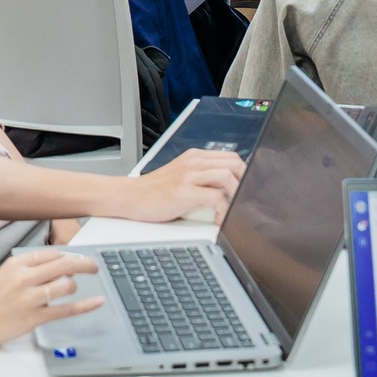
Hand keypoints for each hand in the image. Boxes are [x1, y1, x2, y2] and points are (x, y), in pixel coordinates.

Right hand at [0, 249, 102, 353]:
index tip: (76, 259)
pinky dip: (85, 306)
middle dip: (85, 264)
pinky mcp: (35, 317)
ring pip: (66, 285)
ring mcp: (29, 298)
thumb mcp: (5, 275)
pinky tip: (97, 302)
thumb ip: (30, 268)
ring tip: (70, 290)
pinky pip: (66, 309)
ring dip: (74, 286)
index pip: (51, 253)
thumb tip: (61, 265)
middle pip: (63, 264)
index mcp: (15, 264)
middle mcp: (23, 278)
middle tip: (93, 267)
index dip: (68, 255)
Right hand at [124, 149, 246, 223]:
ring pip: (228, 176)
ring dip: (236, 194)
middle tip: (244, 200)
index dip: (245, 173)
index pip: (232, 157)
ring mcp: (189, 175)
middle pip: (235, 163)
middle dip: (245, 182)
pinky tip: (218, 219)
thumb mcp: (180, 175)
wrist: (128, 196)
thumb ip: (200, 175)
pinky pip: (216, 197)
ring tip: (234, 209)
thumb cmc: (153, 191)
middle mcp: (193, 162)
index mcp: (195, 156)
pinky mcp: (184, 191)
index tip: (248, 189)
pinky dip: (223, 210)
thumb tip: (225, 187)